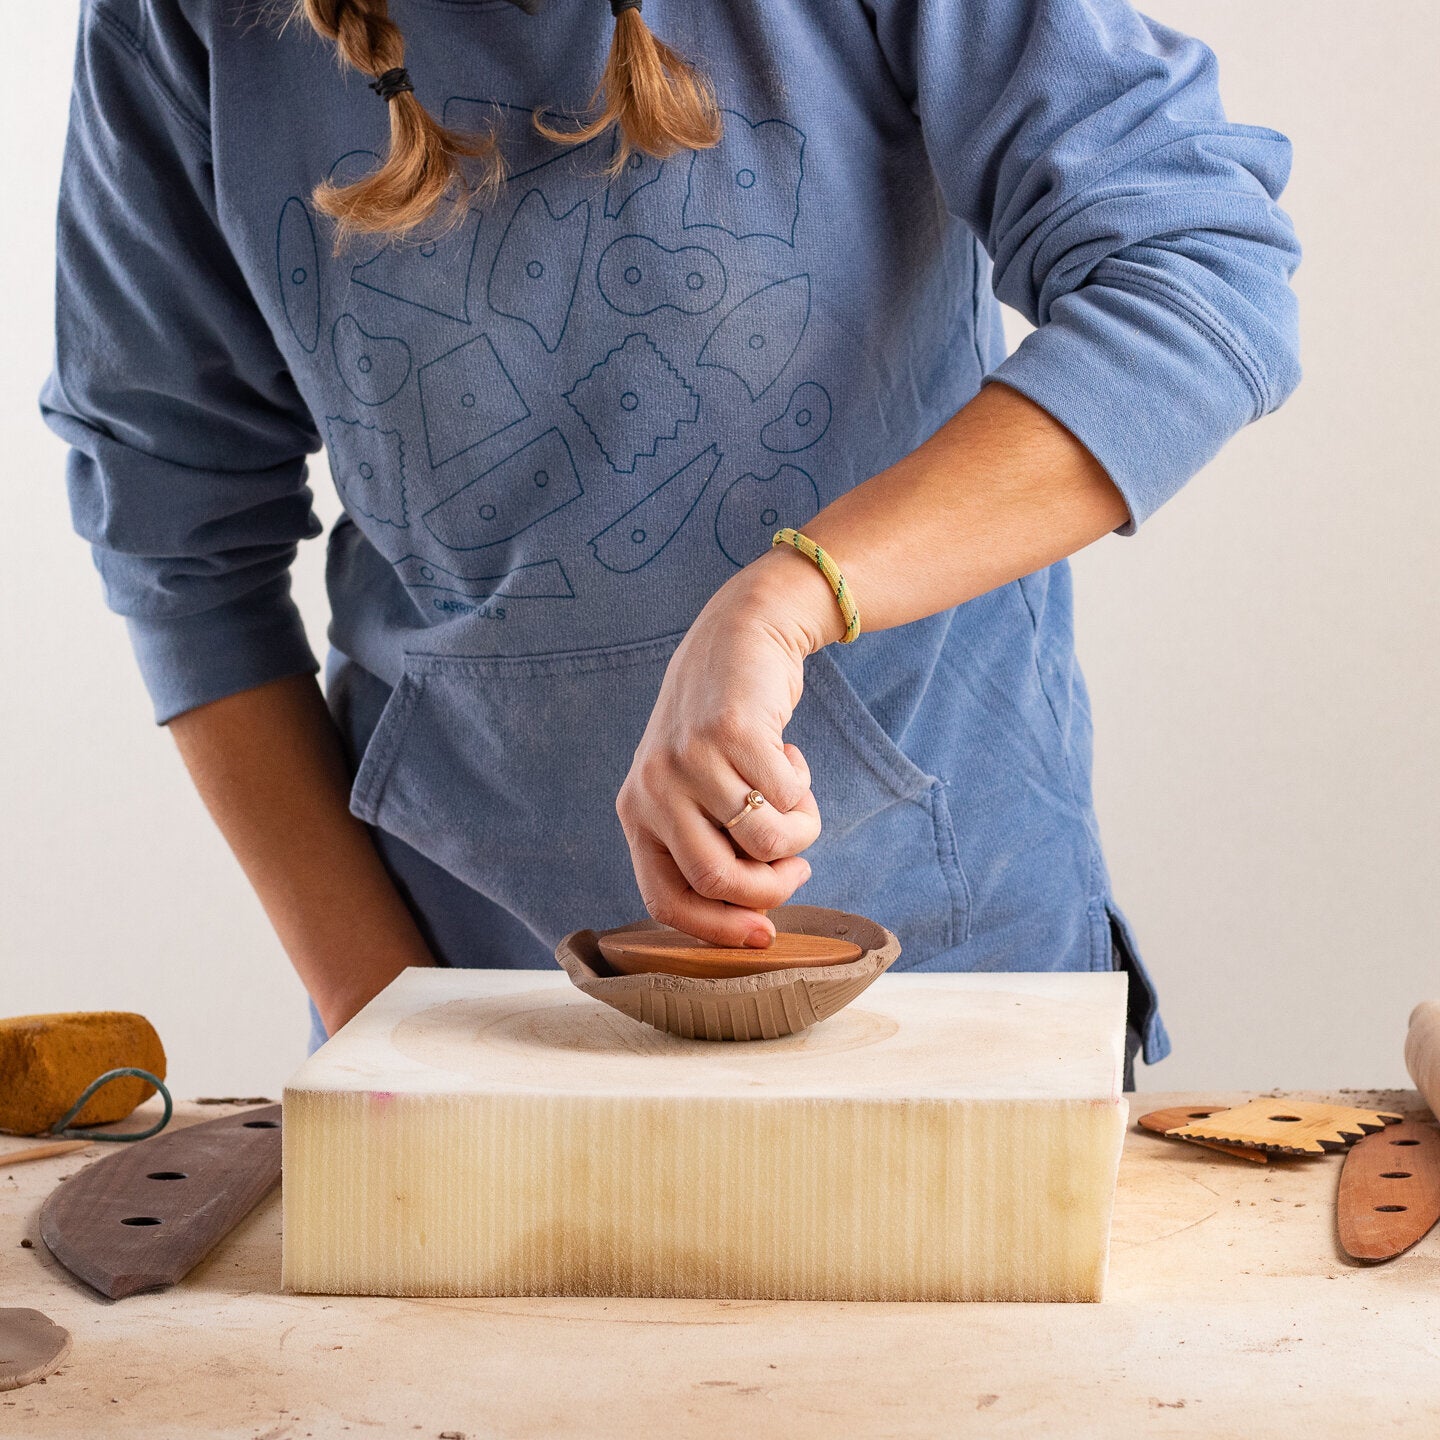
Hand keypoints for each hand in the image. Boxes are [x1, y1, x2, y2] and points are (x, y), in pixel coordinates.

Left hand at [617, 546, 846, 946]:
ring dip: (799, 832)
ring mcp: (689, 759)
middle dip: (769, 890)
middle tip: (796, 868)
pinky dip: (803, 788)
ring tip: (796, 799)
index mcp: (637, 812)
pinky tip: (789, 756)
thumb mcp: (695, 785)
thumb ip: (710, 842)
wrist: (740, 635)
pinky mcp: (732, 732)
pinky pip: (786, 797)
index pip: (666, 900)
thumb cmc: (726, 728)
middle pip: (716, 881)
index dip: (719, 931)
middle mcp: (653, 788)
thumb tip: (755, 923)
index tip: (765, 937)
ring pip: (762, 841)